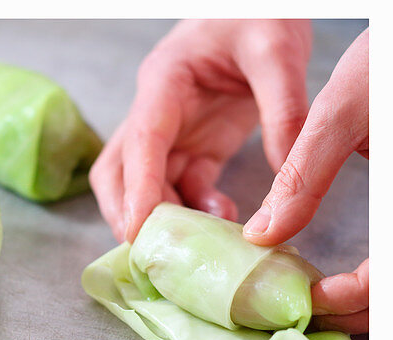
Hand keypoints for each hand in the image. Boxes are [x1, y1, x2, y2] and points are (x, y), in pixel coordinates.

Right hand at [90, 20, 311, 241]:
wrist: (262, 5)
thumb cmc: (260, 13)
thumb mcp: (278, 49)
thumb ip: (283, 109)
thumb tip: (287, 174)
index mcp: (164, 82)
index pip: (141, 142)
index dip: (137, 188)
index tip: (137, 230)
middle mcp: (156, 112)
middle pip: (118, 173)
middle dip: (126, 213)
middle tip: (150, 249)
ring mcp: (173, 132)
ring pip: (146, 187)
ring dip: (164, 218)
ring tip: (200, 240)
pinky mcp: (196, 145)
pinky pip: (183, 187)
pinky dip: (194, 211)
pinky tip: (223, 221)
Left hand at [243, 30, 368, 332]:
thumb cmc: (392, 61)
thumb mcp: (346, 110)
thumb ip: (302, 178)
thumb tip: (259, 236)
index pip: (383, 285)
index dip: (342, 301)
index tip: (301, 295)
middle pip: (390, 300)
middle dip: (348, 314)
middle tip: (297, 311)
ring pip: (392, 289)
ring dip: (361, 303)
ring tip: (313, 299)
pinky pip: (392, 263)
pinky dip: (372, 279)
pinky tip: (338, 276)